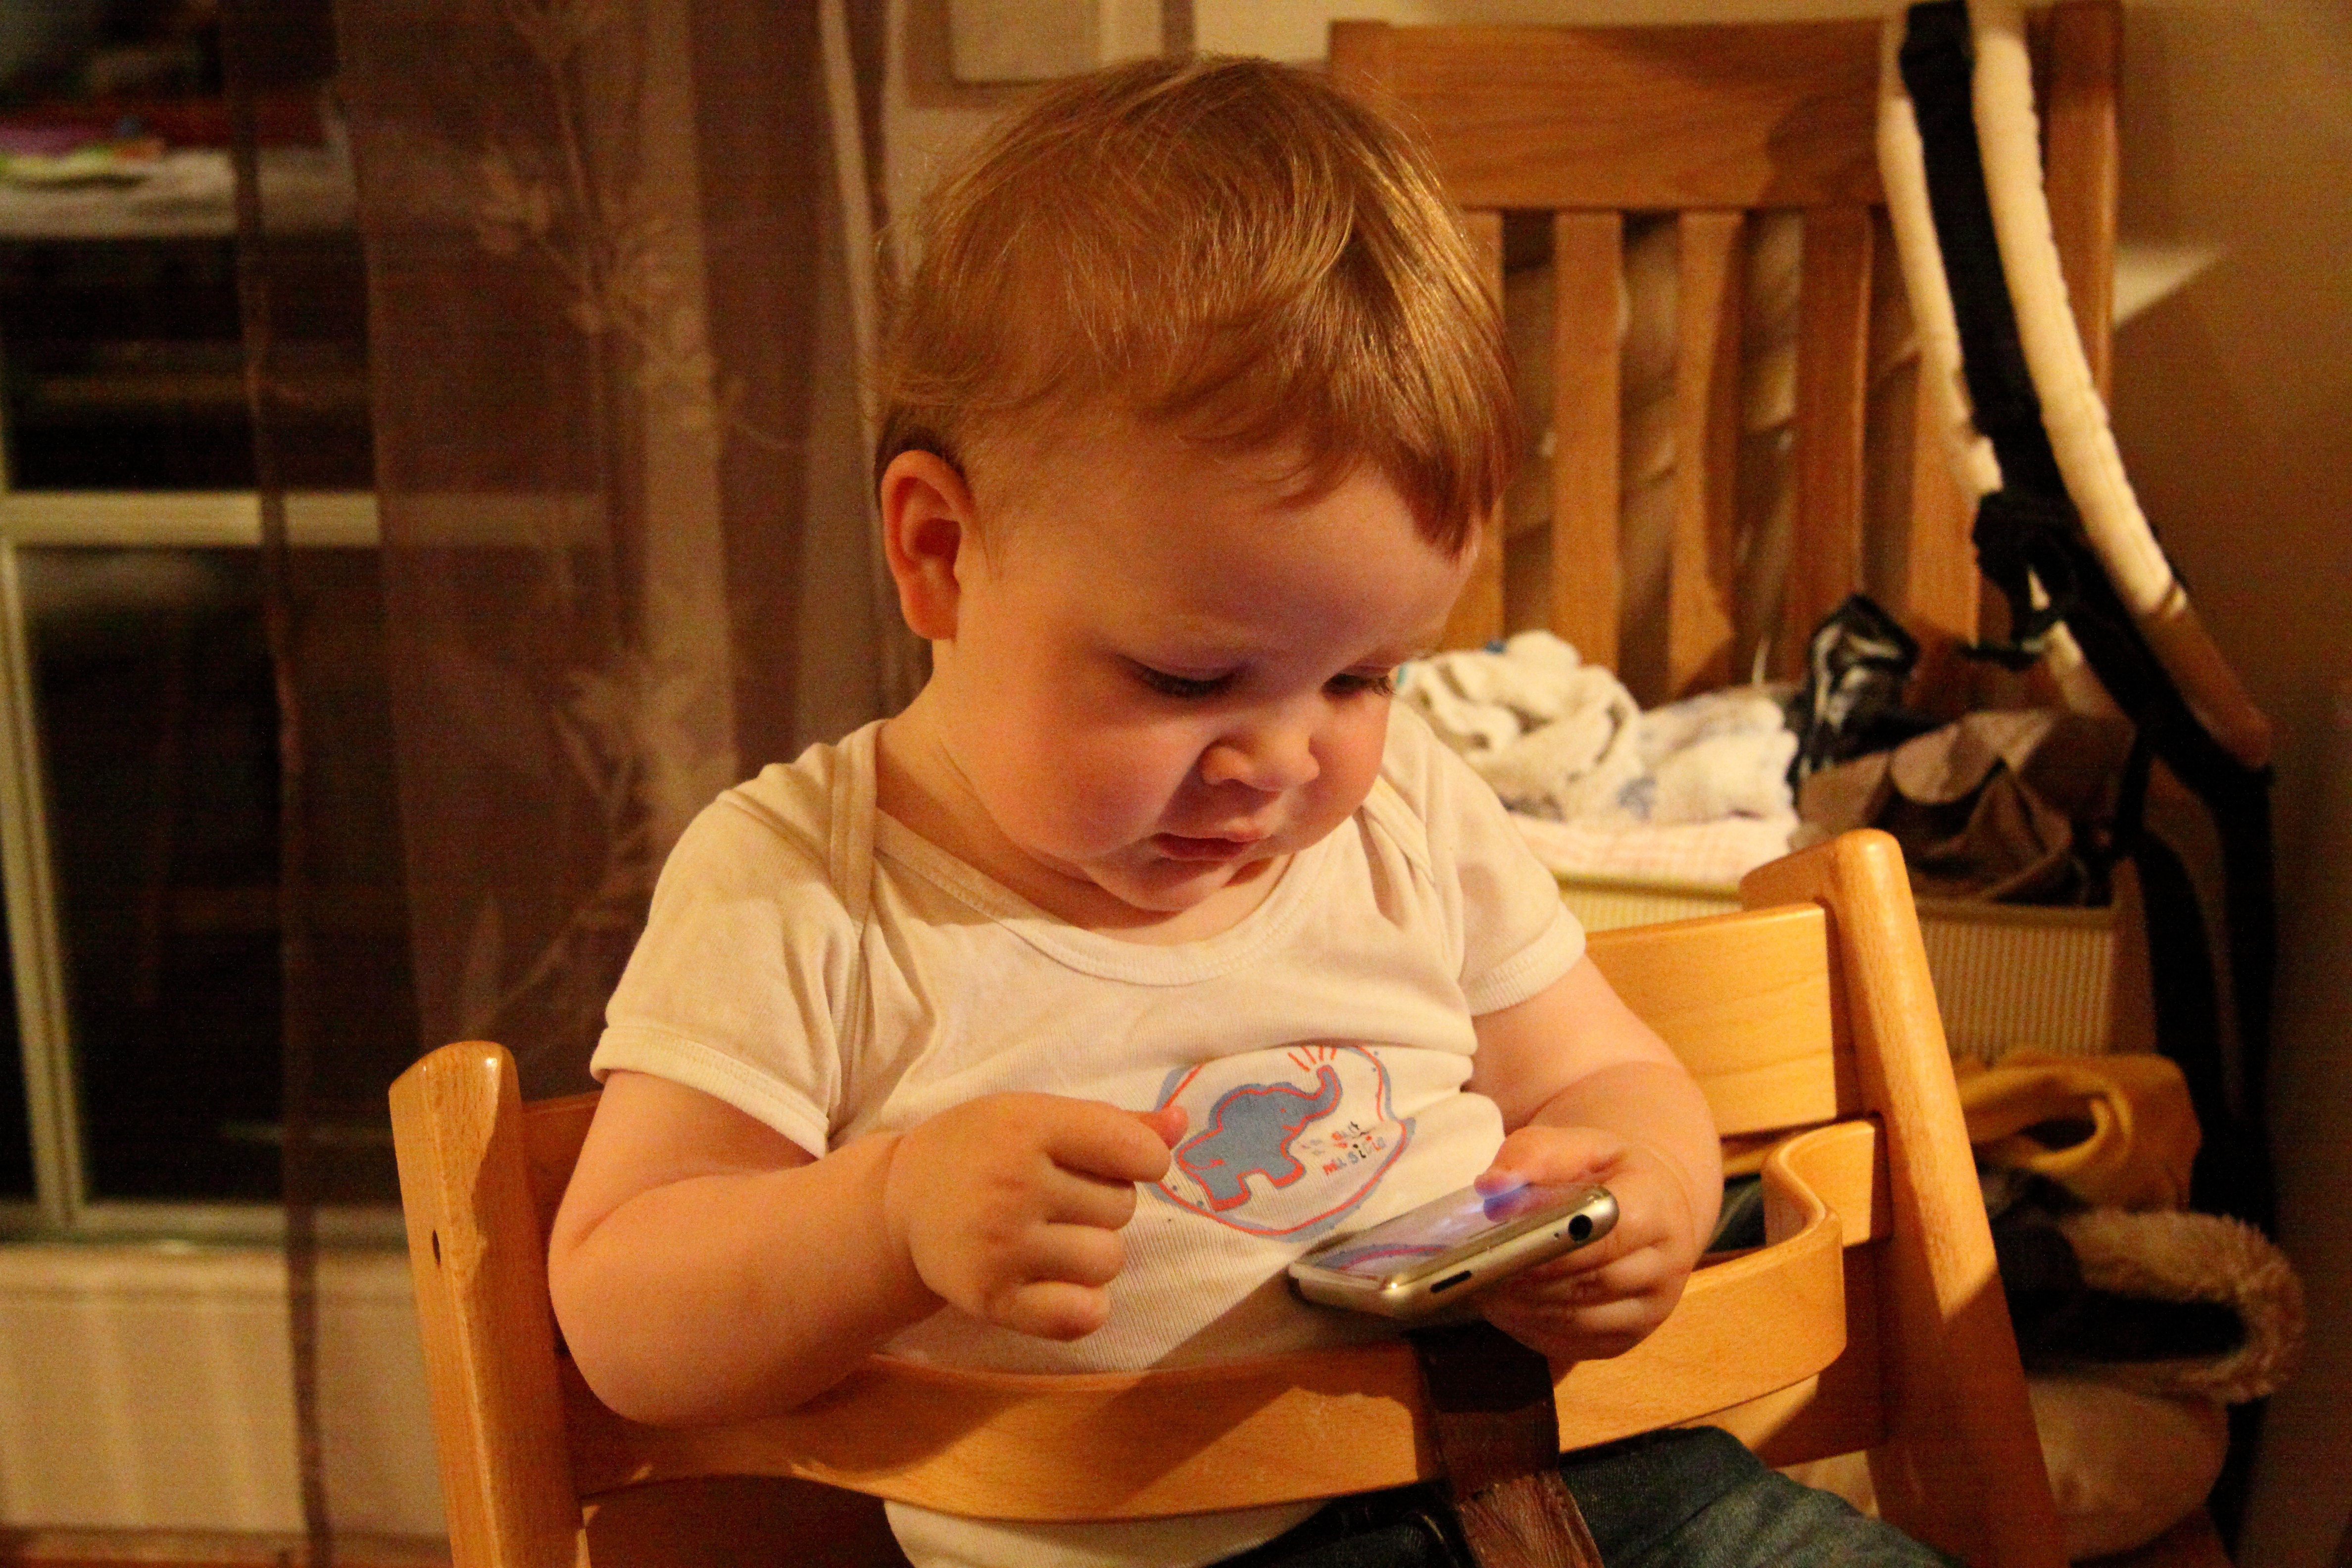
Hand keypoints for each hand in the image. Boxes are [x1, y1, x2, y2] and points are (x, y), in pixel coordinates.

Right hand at [881, 1093, 1184, 1341]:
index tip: (1116, 1160)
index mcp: (1027, 1126)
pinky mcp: (991, 1299)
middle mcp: (1013, 1185)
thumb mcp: (1035, 1116)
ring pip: (1108, 1260)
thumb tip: (1182, 1126)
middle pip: (1123, 1207)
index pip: (1134, 1151)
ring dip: (1093, 1251)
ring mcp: (1001, 1246)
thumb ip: (1114, 1122)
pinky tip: (1056, 1283)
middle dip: (1103, 1202)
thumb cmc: (982, 1149)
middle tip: (1055, 1197)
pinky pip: (1080, 1315)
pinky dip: (1082, 1305)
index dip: (1142, 1158)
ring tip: (1051, 1236)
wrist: (901, 1203)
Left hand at [1471, 1124, 1704, 1362]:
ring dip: (1526, 1310)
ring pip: (1581, 1321)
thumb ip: (1536, 1156)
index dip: (1552, 1246)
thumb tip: (1493, 1187)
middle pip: (1592, 1282)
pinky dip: (1534, 1331)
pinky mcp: (1630, 1339)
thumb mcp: (1579, 1145)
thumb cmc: (1606, 1174)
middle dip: (1530, 1281)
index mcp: (1656, 1207)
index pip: (1605, 1235)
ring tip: (1483, 1290)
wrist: (1652, 1208)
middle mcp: (1666, 1264)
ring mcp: (1651, 1309)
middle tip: (1480, 1272)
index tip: (1504, 1245)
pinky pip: (1577, 1346)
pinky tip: (1505, 1310)